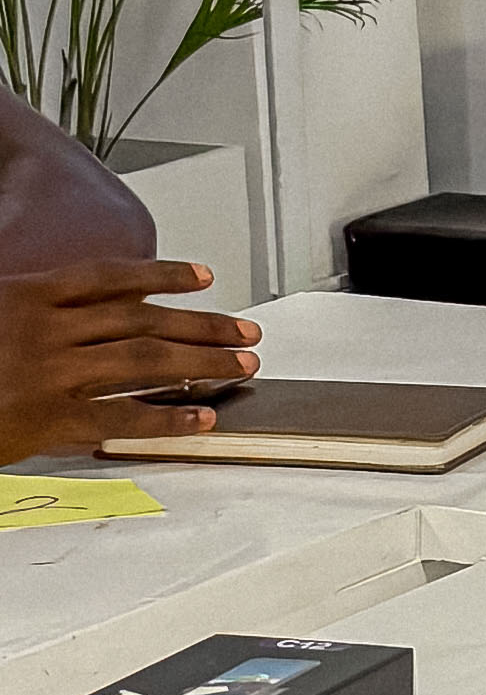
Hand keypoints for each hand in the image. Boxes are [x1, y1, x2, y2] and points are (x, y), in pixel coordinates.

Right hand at [0, 256, 261, 462]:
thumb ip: (37, 303)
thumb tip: (86, 304)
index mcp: (30, 294)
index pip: (111, 277)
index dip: (163, 274)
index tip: (204, 276)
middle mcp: (47, 329)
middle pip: (141, 320)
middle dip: (201, 325)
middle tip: (246, 330)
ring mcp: (51, 374)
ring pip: (143, 363)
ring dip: (200, 364)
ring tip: (241, 365)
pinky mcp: (49, 420)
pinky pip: (121, 419)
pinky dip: (168, 418)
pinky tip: (203, 418)